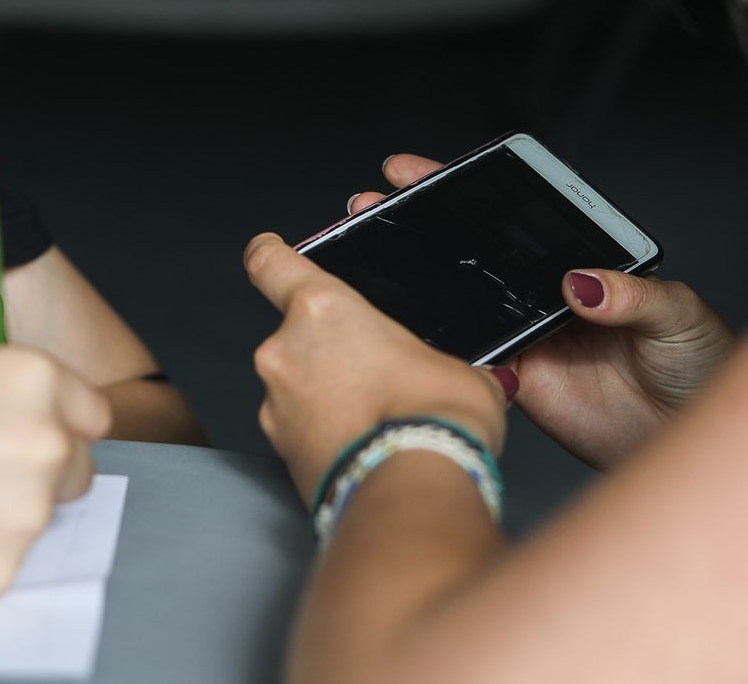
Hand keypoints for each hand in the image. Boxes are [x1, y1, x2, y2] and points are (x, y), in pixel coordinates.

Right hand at [0, 346, 110, 598]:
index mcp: (28, 377)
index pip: (89, 411)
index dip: (58, 425)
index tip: (32, 437)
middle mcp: (42, 441)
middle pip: (76, 467)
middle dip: (38, 474)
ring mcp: (24, 513)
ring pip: (40, 521)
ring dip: (1, 517)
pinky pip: (3, 565)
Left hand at [244, 232, 509, 504]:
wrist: (411, 496)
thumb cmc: (431, 421)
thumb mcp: (460, 371)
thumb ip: (447, 360)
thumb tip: (478, 378)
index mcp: (322, 310)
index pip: (271, 264)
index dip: (269, 254)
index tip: (269, 251)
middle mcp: (285, 352)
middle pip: (297, 337)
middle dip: (330, 353)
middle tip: (374, 373)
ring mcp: (275, 406)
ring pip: (298, 387)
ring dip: (326, 396)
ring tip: (377, 417)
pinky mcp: (280, 452)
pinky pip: (300, 431)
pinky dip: (324, 434)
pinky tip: (366, 447)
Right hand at [356, 153, 734, 470]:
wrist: (695, 442)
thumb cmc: (703, 367)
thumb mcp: (679, 314)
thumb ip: (633, 295)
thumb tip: (583, 282)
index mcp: (583, 264)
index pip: (519, 220)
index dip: (471, 193)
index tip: (429, 173)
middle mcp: (548, 295)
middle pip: (479, 254)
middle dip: (424, 224)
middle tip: (379, 202)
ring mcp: (530, 336)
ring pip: (466, 300)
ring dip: (421, 279)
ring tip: (374, 253)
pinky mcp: (521, 382)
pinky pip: (475, 357)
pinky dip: (441, 343)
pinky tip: (409, 321)